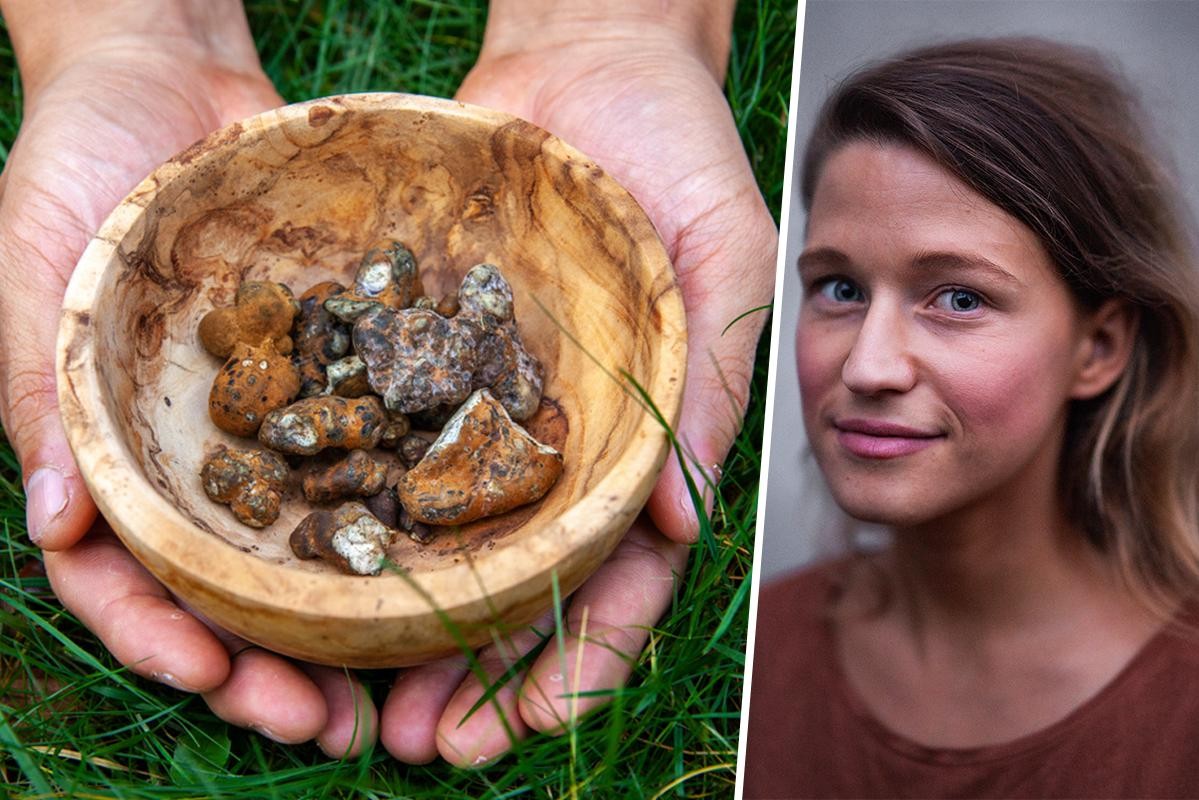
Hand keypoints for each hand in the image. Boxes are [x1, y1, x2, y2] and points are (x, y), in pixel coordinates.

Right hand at [0, 0, 374, 757]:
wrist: (171, 81)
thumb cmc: (73, 171)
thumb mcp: (31, 275)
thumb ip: (39, 395)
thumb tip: (53, 529)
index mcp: (110, 459)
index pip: (125, 580)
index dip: (164, 641)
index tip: (218, 683)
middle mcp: (195, 460)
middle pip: (225, 590)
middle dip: (269, 666)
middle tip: (329, 726)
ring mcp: (269, 426)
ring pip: (306, 548)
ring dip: (342, 626)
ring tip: (391, 689)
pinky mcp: (335, 379)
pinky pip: (369, 454)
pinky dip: (396, 515)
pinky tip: (442, 564)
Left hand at [379, 5, 775, 764]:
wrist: (589, 59)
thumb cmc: (680, 155)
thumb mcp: (724, 265)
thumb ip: (708, 393)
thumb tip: (679, 525)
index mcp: (644, 440)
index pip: (620, 576)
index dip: (580, 657)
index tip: (531, 723)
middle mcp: (560, 440)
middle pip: (519, 584)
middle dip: (477, 674)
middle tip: (421, 744)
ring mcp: (487, 403)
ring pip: (443, 538)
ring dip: (407, 627)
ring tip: (360, 699)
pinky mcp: (424, 354)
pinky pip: (385, 443)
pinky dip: (356, 514)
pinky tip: (315, 570)